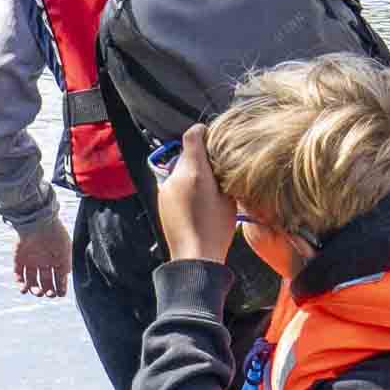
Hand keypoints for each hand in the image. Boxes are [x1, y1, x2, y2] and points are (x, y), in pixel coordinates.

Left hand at [7, 214, 71, 300]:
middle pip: (45, 281)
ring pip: (31, 280)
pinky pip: (18, 273)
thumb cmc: (55, 235)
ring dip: (34, 289)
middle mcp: (43, 261)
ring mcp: (31, 260)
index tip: (60, 295)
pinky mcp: (19, 258)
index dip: (60, 287)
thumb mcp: (65, 251)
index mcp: (56, 258)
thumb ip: (65, 265)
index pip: (58, 277)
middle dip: (47, 290)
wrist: (38, 222)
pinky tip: (24, 288)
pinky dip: (20, 282)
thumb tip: (65, 277)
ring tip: (37, 292)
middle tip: (48, 294)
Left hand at [153, 136, 237, 266]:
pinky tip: (196, 202)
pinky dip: (184, 187)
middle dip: (199, 158)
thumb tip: (217, 162)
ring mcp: (165, 189)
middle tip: (216, 170)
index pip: (192, 136)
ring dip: (191, 174)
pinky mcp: (161, 202)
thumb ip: (221, 174)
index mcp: (193, 172)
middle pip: (186, 154)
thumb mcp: (228, 198)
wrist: (194, 257)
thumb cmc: (216, 229)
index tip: (211, 136)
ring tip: (207, 189)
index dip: (203, 132)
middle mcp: (174, 177)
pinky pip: (174, 185)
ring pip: (179, 170)